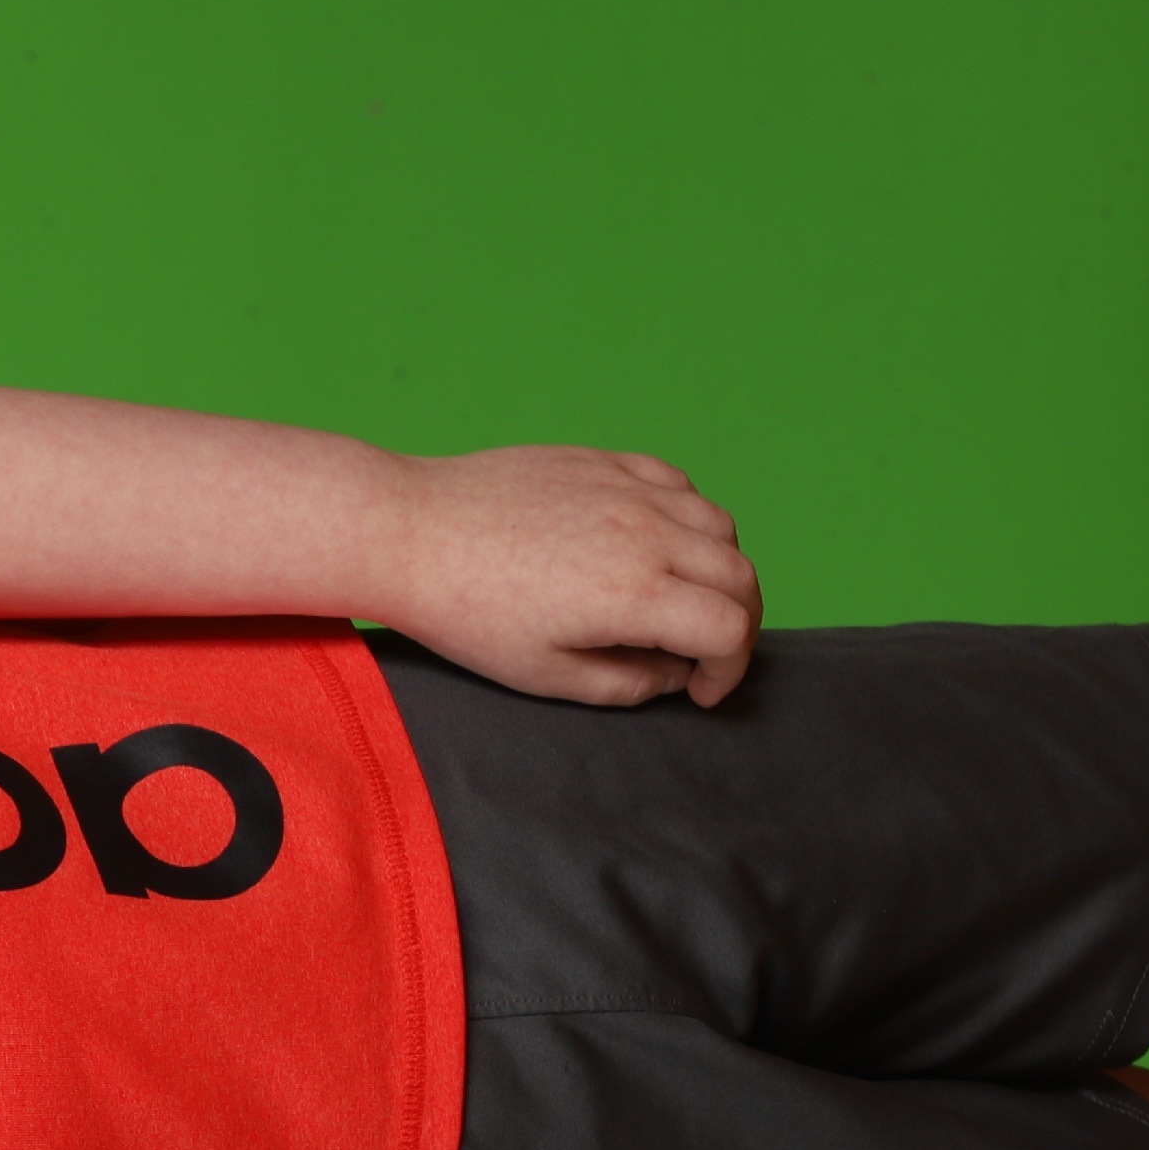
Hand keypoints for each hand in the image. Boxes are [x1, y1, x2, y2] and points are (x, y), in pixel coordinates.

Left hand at [374, 448, 761, 707]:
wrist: (409, 533)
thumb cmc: (465, 613)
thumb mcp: (543, 674)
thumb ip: (625, 683)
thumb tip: (674, 674)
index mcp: (634, 594)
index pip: (729, 628)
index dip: (730, 667)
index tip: (702, 688)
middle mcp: (646, 533)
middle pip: (739, 574)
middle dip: (737, 621)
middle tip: (704, 650)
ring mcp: (627, 489)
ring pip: (718, 523)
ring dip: (718, 566)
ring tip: (680, 597)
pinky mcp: (602, 461)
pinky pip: (676, 482)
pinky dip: (686, 516)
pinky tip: (655, 542)